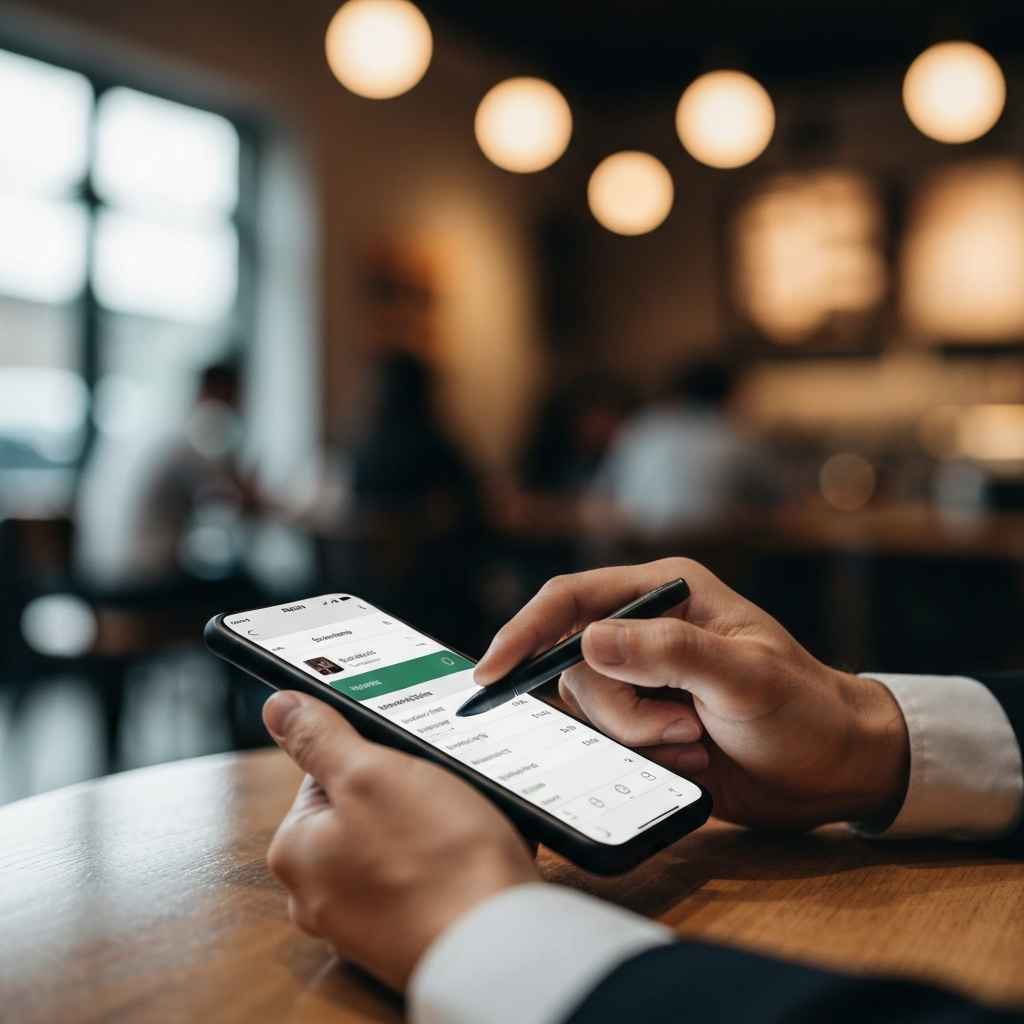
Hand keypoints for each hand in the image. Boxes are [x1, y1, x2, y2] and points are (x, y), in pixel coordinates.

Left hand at [262, 691, 539, 990]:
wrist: (501, 943)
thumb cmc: (437, 861)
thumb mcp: (371, 776)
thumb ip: (320, 738)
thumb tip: (279, 708)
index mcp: (297, 851)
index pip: (325, 772)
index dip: (372, 755)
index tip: (407, 758)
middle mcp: (319, 892)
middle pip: (361, 808)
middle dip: (404, 791)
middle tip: (440, 788)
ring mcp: (363, 919)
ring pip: (397, 840)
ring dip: (430, 823)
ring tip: (462, 822)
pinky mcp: (406, 932)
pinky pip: (422, 874)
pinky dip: (445, 859)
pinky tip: (470, 853)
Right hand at [475, 558, 909, 829]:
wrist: (834, 770)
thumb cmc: (802, 709)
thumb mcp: (743, 676)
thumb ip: (668, 653)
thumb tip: (587, 642)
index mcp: (666, 591)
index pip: (573, 598)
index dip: (525, 629)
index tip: (493, 672)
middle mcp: (644, 628)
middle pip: (575, 662)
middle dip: (623, 709)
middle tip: (683, 728)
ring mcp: (642, 678)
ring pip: (589, 708)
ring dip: (638, 736)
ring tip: (696, 742)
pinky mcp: (643, 722)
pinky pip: (607, 739)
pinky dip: (645, 756)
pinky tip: (694, 757)